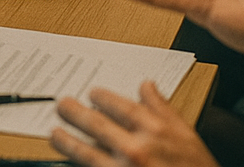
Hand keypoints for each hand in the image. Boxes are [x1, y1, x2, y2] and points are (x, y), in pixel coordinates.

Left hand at [51, 82, 218, 166]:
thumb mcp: (188, 136)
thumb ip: (163, 108)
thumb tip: (146, 85)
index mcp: (154, 130)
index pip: (115, 104)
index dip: (99, 97)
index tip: (91, 94)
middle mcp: (136, 149)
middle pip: (94, 124)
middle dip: (74, 113)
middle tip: (62, 106)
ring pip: (86, 153)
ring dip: (67, 142)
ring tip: (55, 135)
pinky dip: (79, 166)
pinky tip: (69, 163)